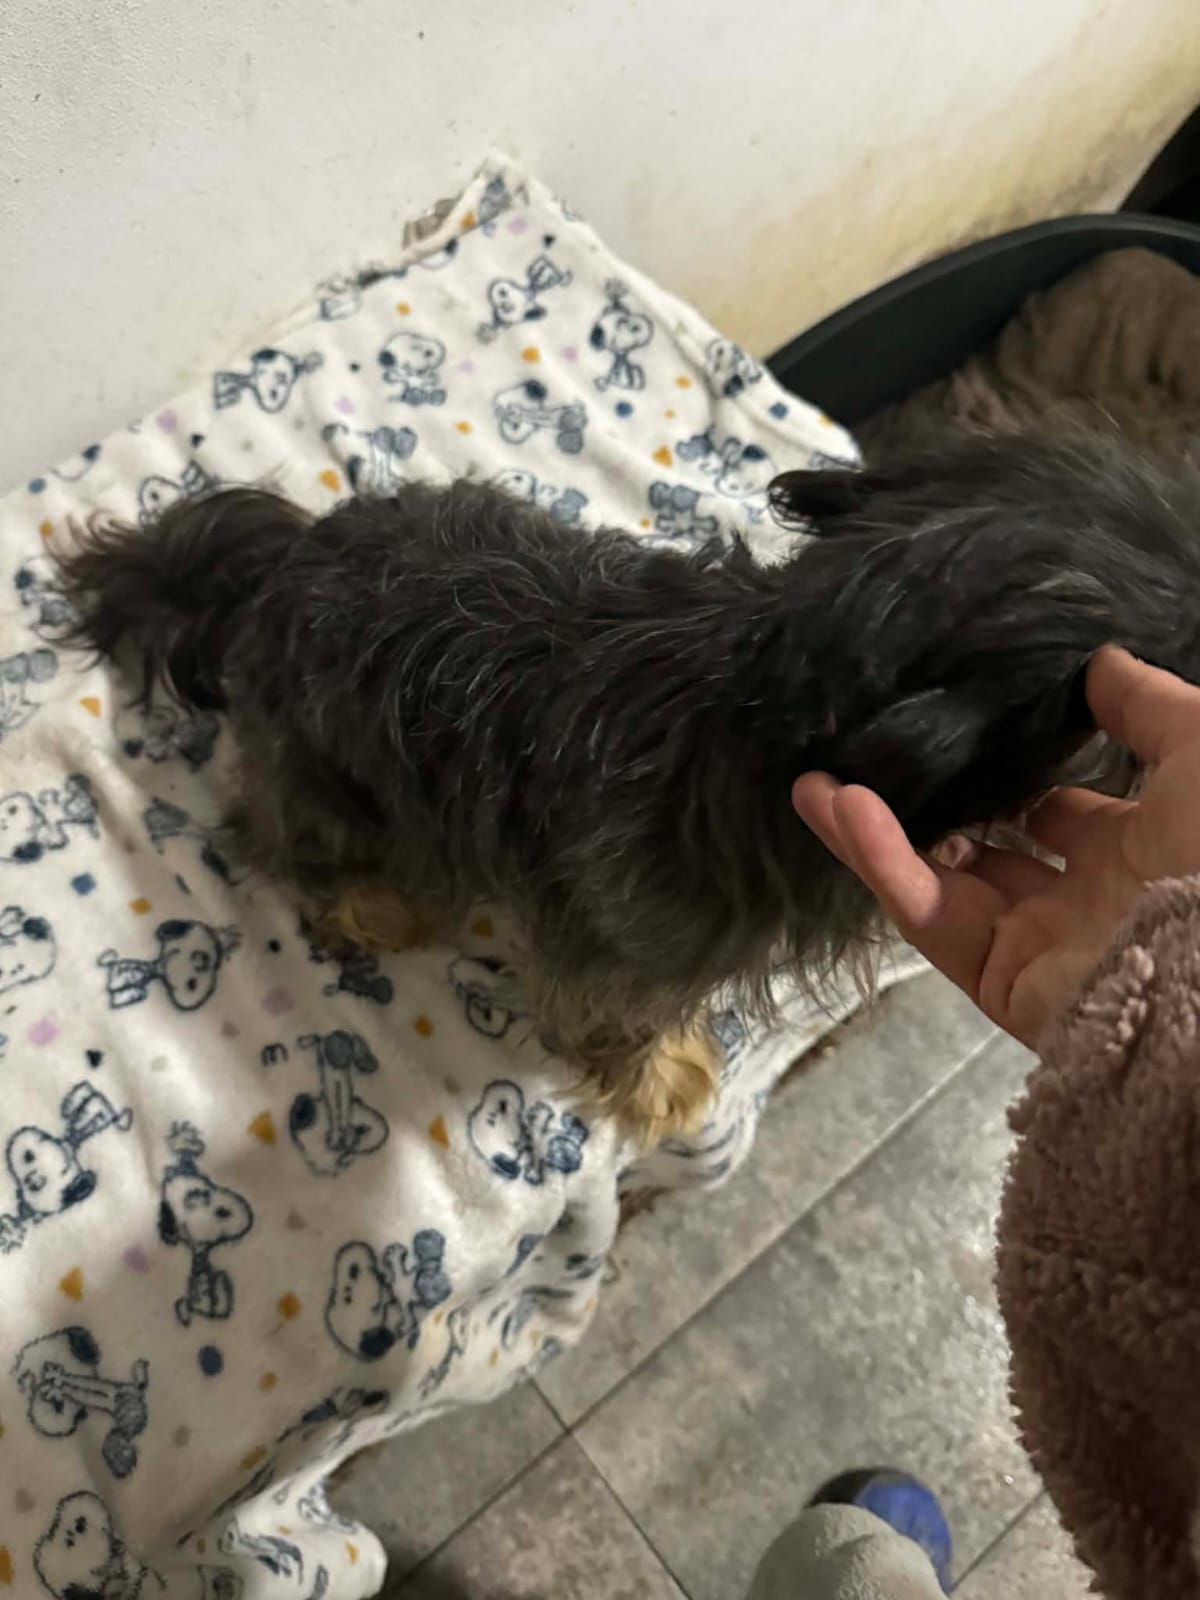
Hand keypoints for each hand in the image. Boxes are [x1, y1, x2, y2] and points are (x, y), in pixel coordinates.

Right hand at [792, 648, 1199, 1047]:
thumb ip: (1145, 704)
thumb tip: (1098, 660)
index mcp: (1135, 851)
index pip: (1058, 817)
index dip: (1014, 780)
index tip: (958, 738)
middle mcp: (1081, 901)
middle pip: (985, 853)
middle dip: (925, 808)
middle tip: (864, 762)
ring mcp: (1036, 945)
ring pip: (939, 885)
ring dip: (875, 835)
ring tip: (814, 784)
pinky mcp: (998, 981)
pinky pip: (930, 917)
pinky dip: (883, 863)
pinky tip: (843, 807)